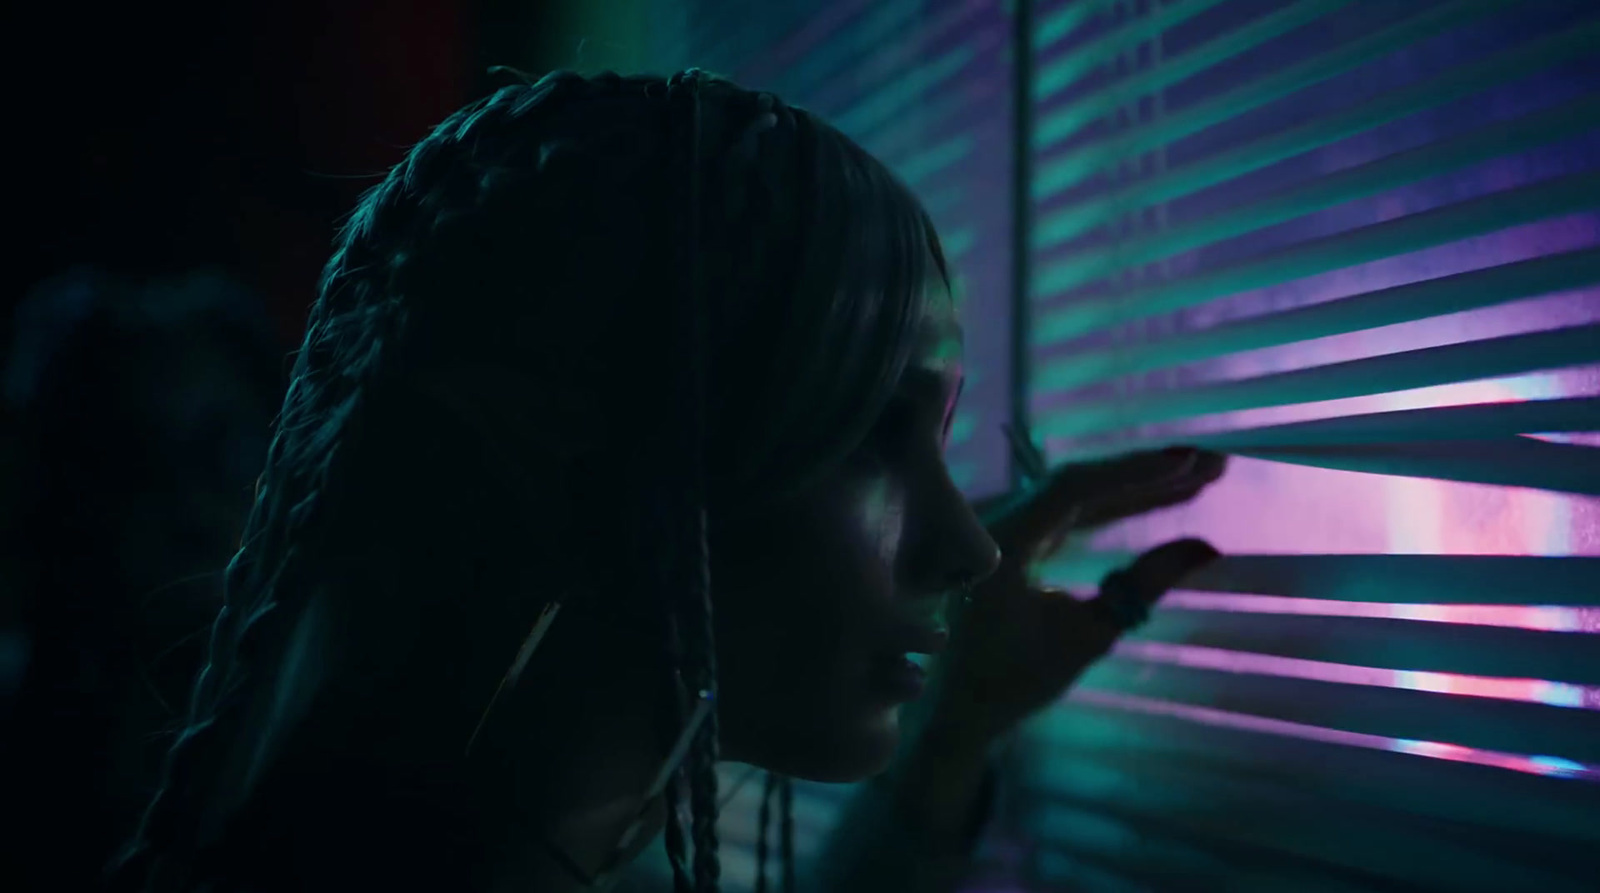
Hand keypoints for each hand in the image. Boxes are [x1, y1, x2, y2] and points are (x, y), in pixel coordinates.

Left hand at [925, 447, 1227, 746]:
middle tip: (1210, 464)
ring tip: (1198, 478)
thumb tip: (1206, 547)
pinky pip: (1073, 516)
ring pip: (1081, 498)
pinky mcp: (1022, 545)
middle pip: (1082, 486)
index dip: (1133, 472)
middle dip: (1146, 475)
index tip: (1188, 461)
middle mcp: (1003, 525)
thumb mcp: (1087, 638)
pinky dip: (1115, 509)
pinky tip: (1159, 501)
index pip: (1074, 489)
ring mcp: (1010, 533)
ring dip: (1137, 488)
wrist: (963, 708)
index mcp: (1006, 543)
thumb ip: (1141, 587)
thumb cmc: (1015, 681)